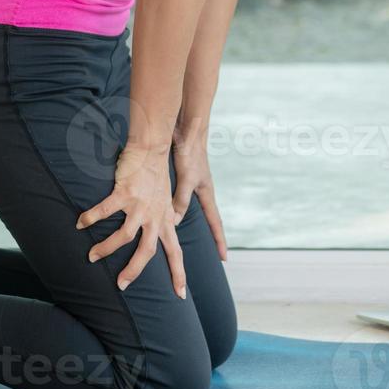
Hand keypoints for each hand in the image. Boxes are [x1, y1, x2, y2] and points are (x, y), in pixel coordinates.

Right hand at [76, 143, 186, 297]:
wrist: (152, 149)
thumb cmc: (156, 175)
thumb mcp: (165, 201)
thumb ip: (163, 217)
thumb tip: (163, 230)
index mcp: (165, 220)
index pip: (176, 252)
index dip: (178, 273)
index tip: (180, 295)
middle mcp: (154, 216)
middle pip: (147, 252)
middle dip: (133, 271)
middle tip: (121, 285)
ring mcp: (140, 205)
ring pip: (124, 236)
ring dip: (107, 248)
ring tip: (92, 256)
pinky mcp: (125, 192)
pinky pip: (105, 210)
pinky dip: (91, 218)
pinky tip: (80, 223)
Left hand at [172, 126, 227, 261]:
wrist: (186, 131)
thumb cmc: (190, 154)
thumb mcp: (187, 179)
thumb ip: (181, 200)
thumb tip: (175, 223)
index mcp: (207, 193)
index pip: (215, 222)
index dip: (218, 240)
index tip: (224, 258)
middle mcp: (201, 190)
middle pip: (206, 218)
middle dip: (208, 235)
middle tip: (208, 251)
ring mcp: (192, 184)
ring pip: (188, 209)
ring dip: (187, 222)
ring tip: (182, 237)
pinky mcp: (181, 177)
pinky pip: (177, 198)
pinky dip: (173, 208)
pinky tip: (163, 213)